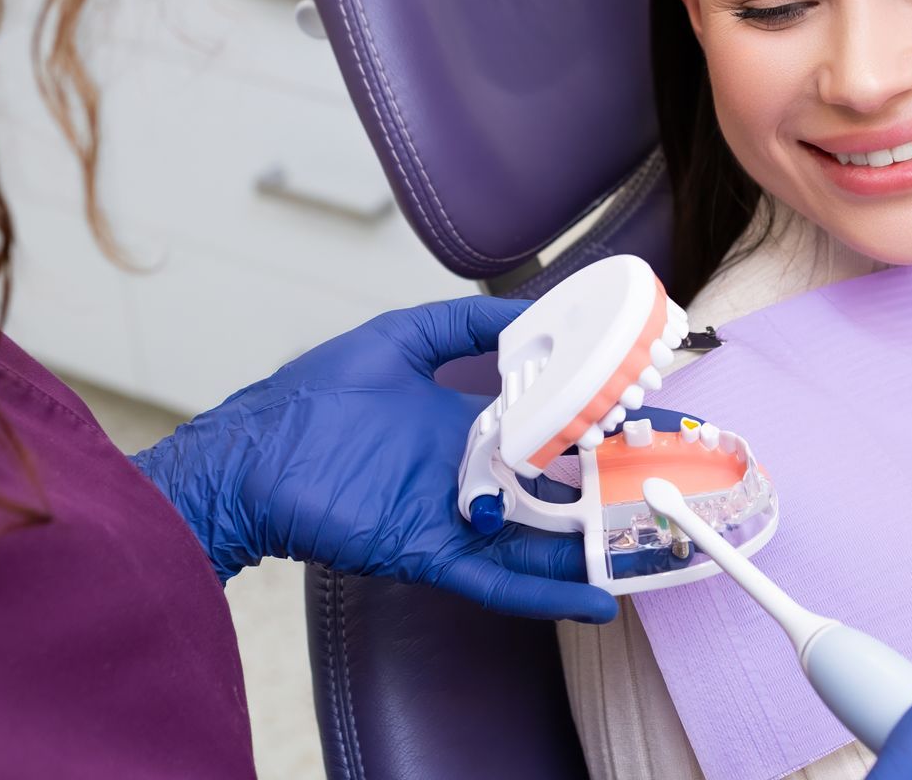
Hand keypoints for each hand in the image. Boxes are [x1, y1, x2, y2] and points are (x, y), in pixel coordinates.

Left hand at [131, 296, 617, 623]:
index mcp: (463, 422)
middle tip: (662, 490)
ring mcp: (452, 516)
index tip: (637, 419)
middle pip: (548, 489)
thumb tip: (527, 311)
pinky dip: (542, 593)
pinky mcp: (429, 552)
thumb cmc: (312, 399)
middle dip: (601, 492)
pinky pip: (494, 579)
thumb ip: (461, 324)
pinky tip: (592, 600)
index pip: (539, 428)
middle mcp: (466, 472)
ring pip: (534, 540)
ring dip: (586, 551)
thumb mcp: (397, 340)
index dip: (587, 427)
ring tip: (645, 553)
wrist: (249, 459)